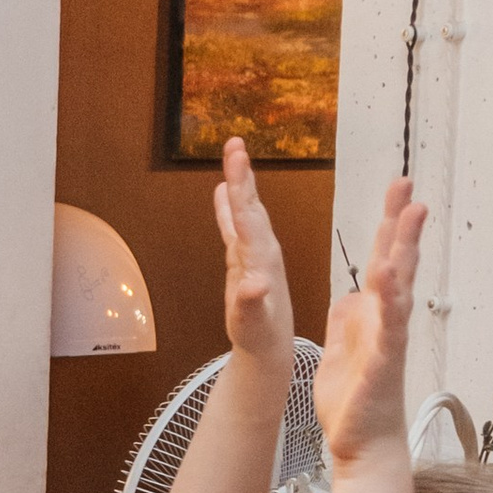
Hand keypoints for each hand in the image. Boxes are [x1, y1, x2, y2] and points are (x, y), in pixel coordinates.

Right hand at [213, 140, 295, 366]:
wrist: (269, 350)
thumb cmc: (261, 339)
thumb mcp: (254, 325)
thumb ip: (252, 304)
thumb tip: (252, 284)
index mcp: (263, 259)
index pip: (249, 214)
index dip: (241, 184)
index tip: (237, 155)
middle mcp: (261, 250)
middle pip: (249, 205)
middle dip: (242, 175)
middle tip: (234, 142)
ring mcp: (253, 254)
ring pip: (243, 212)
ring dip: (238, 185)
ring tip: (233, 155)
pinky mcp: (244, 262)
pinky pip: (234, 228)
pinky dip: (227, 209)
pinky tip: (222, 192)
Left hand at [314, 181, 423, 470]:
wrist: (360, 443)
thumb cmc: (355, 400)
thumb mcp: (343, 348)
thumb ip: (349, 320)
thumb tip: (351, 294)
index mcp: (373, 315)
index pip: (383, 261)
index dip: (388, 227)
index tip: (396, 192)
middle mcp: (386, 321)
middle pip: (398, 264)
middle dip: (401, 225)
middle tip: (408, 186)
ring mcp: (389, 339)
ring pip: (400, 287)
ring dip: (403, 251)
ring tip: (408, 216)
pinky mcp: (382, 361)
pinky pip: (387, 326)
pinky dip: (388, 301)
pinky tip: (386, 276)